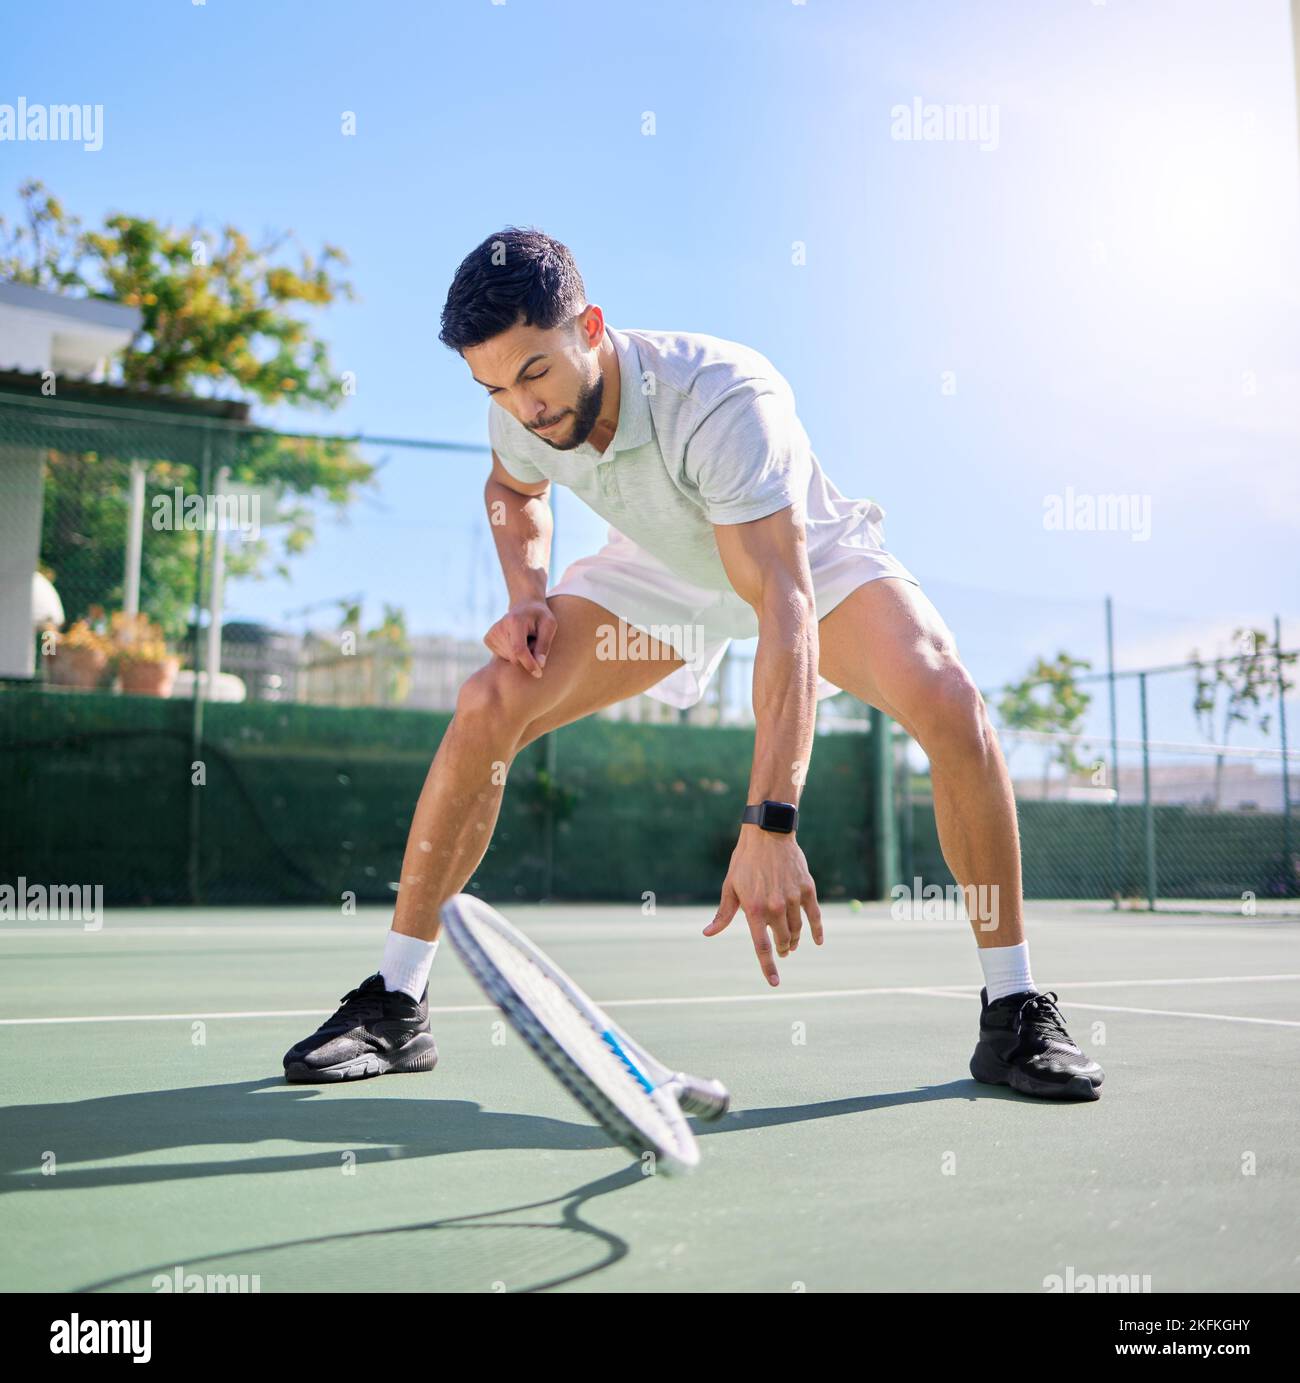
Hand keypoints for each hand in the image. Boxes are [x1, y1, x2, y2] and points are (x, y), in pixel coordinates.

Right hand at [484, 599, 555, 677]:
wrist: (525, 606)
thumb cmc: (540, 616)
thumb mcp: (549, 625)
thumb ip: (544, 645)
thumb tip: (540, 665)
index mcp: (514, 621)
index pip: (518, 649)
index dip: (528, 663)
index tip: (538, 673)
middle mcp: (499, 627)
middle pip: (514, 657)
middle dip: (528, 657)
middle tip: (535, 643)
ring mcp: (492, 634)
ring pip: (510, 659)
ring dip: (521, 655)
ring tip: (526, 640)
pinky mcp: (488, 640)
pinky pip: (504, 657)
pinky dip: (513, 654)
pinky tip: (517, 641)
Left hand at [703, 830, 822, 985]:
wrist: (768, 834)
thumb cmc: (744, 861)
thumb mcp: (730, 887)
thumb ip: (724, 914)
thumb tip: (708, 933)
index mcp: (754, 910)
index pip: (762, 947)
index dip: (768, 967)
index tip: (774, 982)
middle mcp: (775, 907)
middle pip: (783, 940)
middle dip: (782, 949)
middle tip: (782, 950)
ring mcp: (793, 899)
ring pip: (797, 930)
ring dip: (794, 940)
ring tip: (792, 943)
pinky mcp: (807, 889)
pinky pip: (815, 916)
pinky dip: (817, 931)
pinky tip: (817, 941)